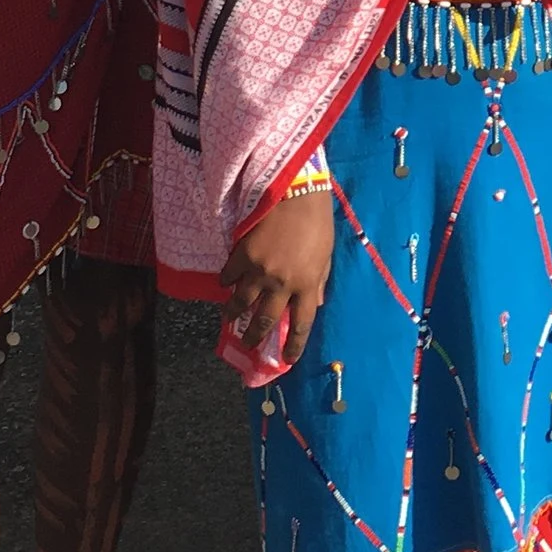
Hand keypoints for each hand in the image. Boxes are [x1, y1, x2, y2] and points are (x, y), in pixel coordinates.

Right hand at [222, 187, 335, 366]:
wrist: (297, 192)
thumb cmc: (317, 221)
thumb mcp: (326, 254)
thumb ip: (319, 281)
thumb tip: (315, 303)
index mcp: (308, 284)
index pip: (302, 325)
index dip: (294, 346)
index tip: (288, 359)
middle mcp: (282, 283)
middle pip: (265, 321)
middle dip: (255, 337)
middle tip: (248, 345)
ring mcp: (260, 271)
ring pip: (241, 303)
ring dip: (234, 315)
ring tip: (230, 320)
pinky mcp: (242, 256)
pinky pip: (229, 277)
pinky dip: (226, 282)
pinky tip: (224, 284)